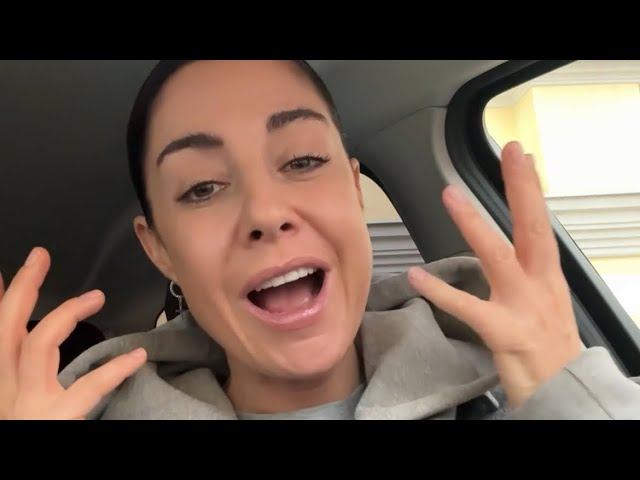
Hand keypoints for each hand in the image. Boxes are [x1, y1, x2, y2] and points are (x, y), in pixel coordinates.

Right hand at [0, 247, 146, 418]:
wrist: (22, 456)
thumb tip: (33, 338)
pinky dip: (112, 370)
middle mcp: (2, 391)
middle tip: (39, 257)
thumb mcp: (17, 399)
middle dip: (22, 289)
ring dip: (65, 314)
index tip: (10, 270)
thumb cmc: (30, 425)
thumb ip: (23, 368)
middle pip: (5, 329)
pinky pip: (85, 388)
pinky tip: (136, 358)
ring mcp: (25, 406)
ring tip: (95, 297)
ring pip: (36, 345)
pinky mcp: (53, 420)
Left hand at [408, 141, 581, 407]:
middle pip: (532, 227)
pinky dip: (440, 290)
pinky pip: (466, 306)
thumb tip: (514, 244)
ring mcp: (521, 305)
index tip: (521, 157)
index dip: (531, 189)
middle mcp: (539, 283)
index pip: (541, 223)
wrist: (563, 389)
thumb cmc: (550, 344)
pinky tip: (417, 275)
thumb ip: (529, 269)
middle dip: (521, 188)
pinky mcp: (502, 330)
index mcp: (547, 274)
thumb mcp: (547, 299)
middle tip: (510, 155)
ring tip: (450, 196)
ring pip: (497, 256)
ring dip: (474, 224)